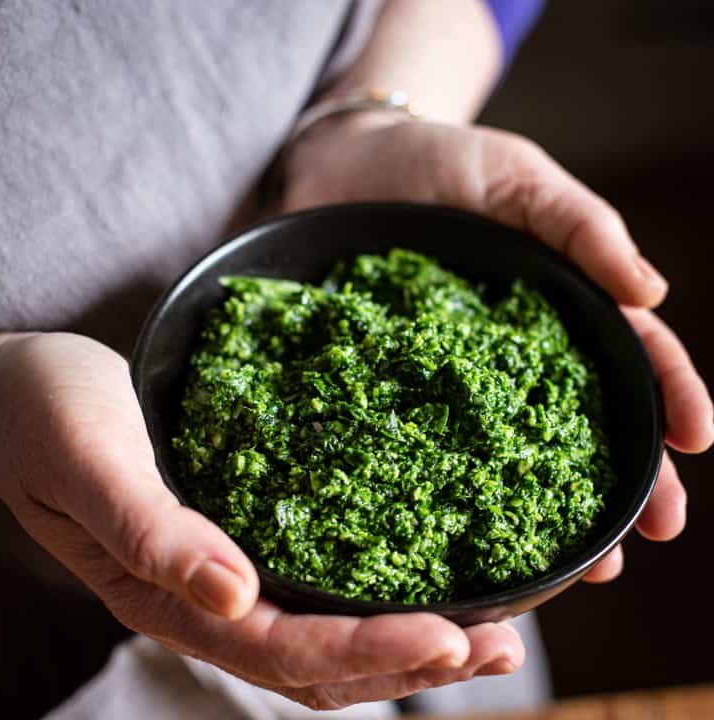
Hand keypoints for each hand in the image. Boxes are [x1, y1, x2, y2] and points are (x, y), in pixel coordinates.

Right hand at [0, 332, 523, 709]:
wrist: (14, 393)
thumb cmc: (42, 416)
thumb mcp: (91, 461)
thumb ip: (153, 534)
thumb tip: (233, 594)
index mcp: (167, 594)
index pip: (285, 648)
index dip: (371, 650)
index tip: (454, 636)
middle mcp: (203, 599)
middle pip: (320, 663)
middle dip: (414, 660)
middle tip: (501, 644)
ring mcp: (219, 573)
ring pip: (324, 636)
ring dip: (407, 641)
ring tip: (489, 630)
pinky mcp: (233, 534)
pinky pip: (312, 586)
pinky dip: (373, 597)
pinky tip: (419, 576)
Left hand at [282, 117, 713, 581]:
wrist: (343, 162)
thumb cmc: (436, 160)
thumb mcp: (517, 177)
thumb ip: (580, 226)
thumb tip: (653, 293)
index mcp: (559, 299)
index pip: (632, 353)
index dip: (670, 396)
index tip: (698, 442)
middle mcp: (513, 349)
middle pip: (581, 419)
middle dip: (623, 478)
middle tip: (647, 537)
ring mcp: (456, 371)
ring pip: (511, 446)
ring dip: (547, 504)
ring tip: (578, 565)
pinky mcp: (398, 380)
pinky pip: (430, 436)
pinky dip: (454, 483)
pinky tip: (467, 526)